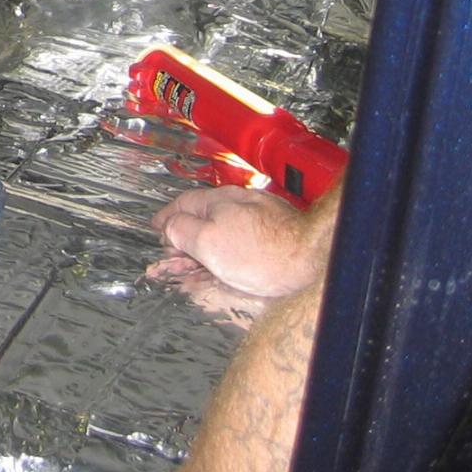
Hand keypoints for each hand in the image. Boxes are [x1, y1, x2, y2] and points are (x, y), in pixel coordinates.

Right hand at [147, 187, 324, 300]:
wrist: (314, 262)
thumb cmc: (265, 253)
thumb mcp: (209, 242)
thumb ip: (182, 231)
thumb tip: (170, 229)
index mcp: (220, 200)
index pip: (183, 204)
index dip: (166, 219)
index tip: (156, 228)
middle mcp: (240, 206)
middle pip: (203, 220)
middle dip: (184, 240)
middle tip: (171, 259)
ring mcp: (260, 222)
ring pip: (222, 235)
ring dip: (204, 253)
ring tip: (192, 271)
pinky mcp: (275, 240)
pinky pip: (240, 246)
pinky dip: (225, 258)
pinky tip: (223, 271)